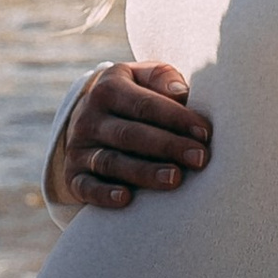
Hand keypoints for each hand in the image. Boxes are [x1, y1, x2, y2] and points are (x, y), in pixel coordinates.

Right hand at [54, 61, 211, 210]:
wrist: (86, 117)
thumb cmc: (132, 97)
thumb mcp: (142, 78)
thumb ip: (163, 78)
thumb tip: (182, 93)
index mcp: (108, 89)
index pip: (145, 104)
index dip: (176, 118)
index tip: (205, 133)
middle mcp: (89, 118)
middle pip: (130, 134)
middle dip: (167, 146)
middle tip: (199, 158)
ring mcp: (78, 148)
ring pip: (111, 162)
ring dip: (144, 172)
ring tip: (174, 179)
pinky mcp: (73, 176)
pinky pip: (85, 187)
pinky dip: (104, 194)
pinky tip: (126, 199)